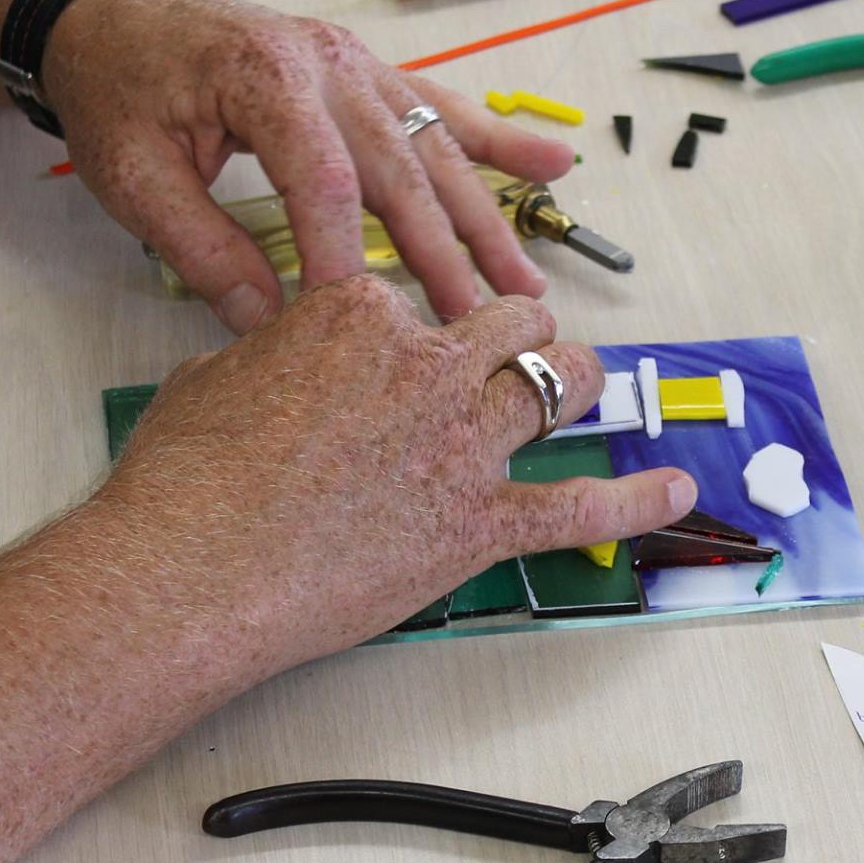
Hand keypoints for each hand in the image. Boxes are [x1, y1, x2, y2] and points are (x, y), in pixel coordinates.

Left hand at [42, 0, 574, 331]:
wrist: (110, 16)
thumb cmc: (119, 88)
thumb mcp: (135, 175)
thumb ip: (202, 250)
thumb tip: (265, 326)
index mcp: (267, 78)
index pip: (324, 181)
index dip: (343, 256)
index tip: (358, 321)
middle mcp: (328, 63)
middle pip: (401, 168)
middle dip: (443, 251)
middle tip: (475, 320)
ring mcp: (357, 63)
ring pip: (435, 146)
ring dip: (484, 217)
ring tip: (524, 282)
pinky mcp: (368, 72)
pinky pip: (442, 107)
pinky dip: (498, 140)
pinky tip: (552, 166)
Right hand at [97, 275, 695, 687]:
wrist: (191, 567)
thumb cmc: (186, 477)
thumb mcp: (215, 374)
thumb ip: (273, 350)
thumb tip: (280, 352)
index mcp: (361, 314)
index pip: (410, 295)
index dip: (408, 323)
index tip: (401, 342)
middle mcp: (428, 366)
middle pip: (508, 323)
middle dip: (517, 330)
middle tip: (516, 345)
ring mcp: (463, 444)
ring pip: (557, 384)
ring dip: (578, 378)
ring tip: (589, 381)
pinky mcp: (479, 523)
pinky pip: (579, 508)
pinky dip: (636, 501)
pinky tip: (677, 490)